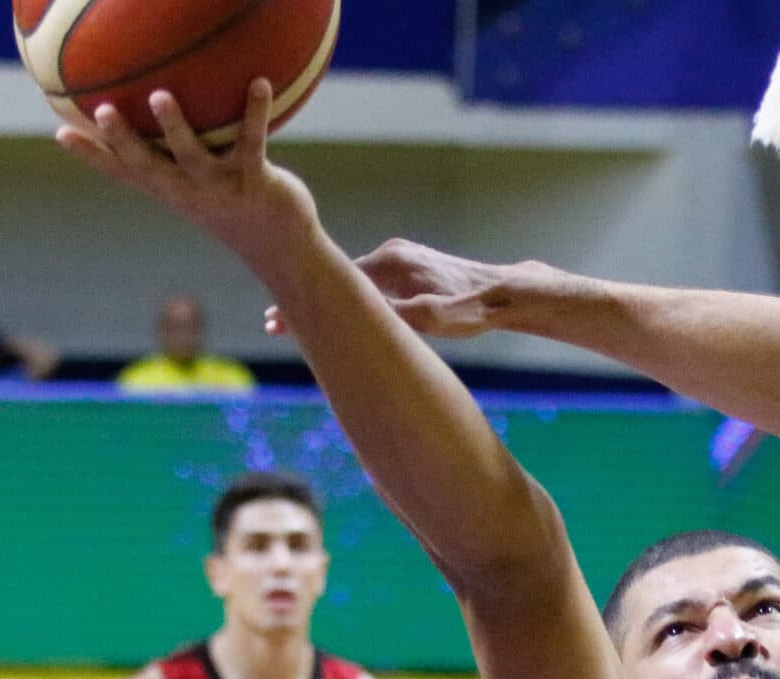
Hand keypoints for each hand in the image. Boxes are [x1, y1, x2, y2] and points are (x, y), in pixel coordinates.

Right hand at [52, 82, 319, 269]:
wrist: (281, 244)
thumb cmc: (233, 204)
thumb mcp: (197, 183)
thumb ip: (172, 156)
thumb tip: (154, 110)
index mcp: (169, 189)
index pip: (123, 173)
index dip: (93, 155)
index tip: (61, 132)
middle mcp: (188, 191)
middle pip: (148, 166)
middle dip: (123, 140)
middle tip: (102, 111)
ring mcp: (220, 187)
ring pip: (192, 156)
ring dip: (176, 128)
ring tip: (161, 97)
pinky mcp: (255, 180)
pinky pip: (253, 141)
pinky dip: (255, 112)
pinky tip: (259, 83)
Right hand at [267, 239, 514, 341]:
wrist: (505, 293)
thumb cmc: (470, 308)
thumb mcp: (429, 318)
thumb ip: (392, 315)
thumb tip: (358, 319)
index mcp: (389, 262)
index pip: (335, 282)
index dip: (304, 302)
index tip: (275, 321)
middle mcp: (392, 253)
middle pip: (339, 278)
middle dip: (308, 298)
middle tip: (274, 323)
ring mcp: (402, 258)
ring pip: (355, 281)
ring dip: (329, 298)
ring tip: (299, 319)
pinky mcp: (412, 267)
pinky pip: (372, 282)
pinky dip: (352, 295)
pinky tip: (340, 310)